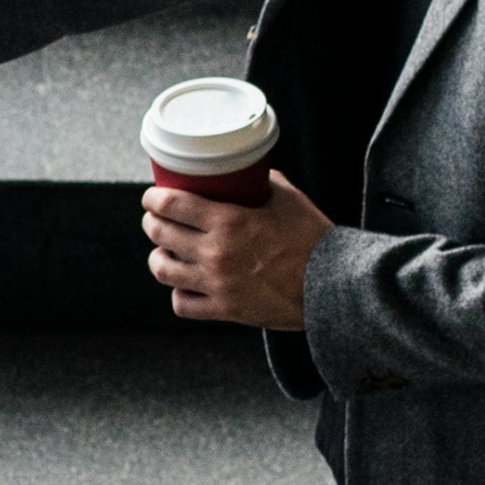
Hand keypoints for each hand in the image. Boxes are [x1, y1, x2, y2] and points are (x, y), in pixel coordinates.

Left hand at [147, 169, 328, 330]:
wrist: (333, 285)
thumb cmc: (313, 239)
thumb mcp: (287, 199)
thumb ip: (262, 184)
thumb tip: (246, 174)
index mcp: (229, 222)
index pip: (172, 205)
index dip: (154, 199)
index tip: (152, 197)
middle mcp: (216, 253)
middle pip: (161, 234)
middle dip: (152, 222)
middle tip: (155, 218)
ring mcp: (217, 284)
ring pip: (163, 270)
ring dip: (158, 257)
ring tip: (164, 251)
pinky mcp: (225, 310)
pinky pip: (182, 304)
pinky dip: (178, 292)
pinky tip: (184, 283)